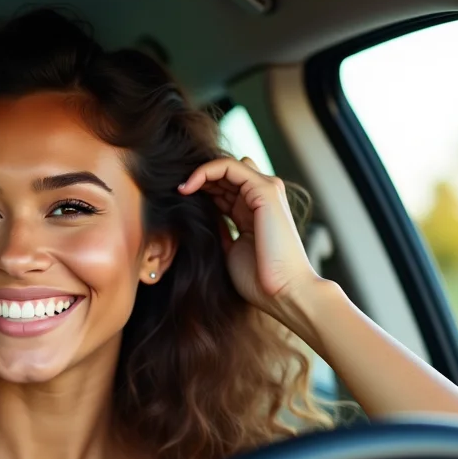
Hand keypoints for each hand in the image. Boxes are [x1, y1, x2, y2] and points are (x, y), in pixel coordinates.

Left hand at [179, 157, 320, 316]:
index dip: (199, 189)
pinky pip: (229, 167)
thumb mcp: (230, 250)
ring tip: (180, 189)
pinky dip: (206, 171)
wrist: (283, 293)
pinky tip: (188, 187)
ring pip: (226, 165)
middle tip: (174, 193)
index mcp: (252, 211)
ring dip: (199, 172)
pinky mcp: (265, 191)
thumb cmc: (258, 280)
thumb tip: (201, 217)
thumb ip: (220, 230)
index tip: (175, 201)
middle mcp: (260, 198)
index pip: (223, 186)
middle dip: (198, 179)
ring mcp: (266, 191)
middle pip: (224, 173)